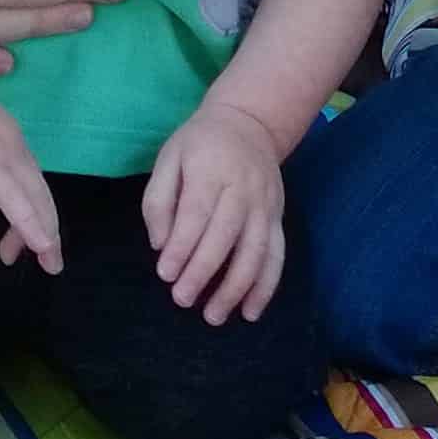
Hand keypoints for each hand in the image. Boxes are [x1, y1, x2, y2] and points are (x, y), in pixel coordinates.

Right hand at [0, 73, 60, 272]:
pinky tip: (40, 246)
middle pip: (38, 188)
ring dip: (46, 233)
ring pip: (34, 196)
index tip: (16, 241)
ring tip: (50, 263)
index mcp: (3, 132)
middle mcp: (10, 139)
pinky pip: (14, 200)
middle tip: (50, 259)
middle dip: (48, 226)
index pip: (25, 177)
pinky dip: (30, 224)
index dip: (30, 209)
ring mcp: (1, 149)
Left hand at [144, 102, 286, 323]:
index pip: (197, 214)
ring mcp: (266, 205)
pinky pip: (277, 255)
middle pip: (226, 236)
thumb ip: (159, 200)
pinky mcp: (278, 217)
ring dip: (237, 288)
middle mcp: (244, 189)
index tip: (165, 274)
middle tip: (182, 300)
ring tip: (214, 316)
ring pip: (256, 251)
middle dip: (204, 272)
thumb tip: (160, 244)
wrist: (250, 122)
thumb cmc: (200, 144)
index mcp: (212, 170)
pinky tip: (251, 311)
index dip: (181, 247)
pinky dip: (267, 286)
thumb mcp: (169, 157)